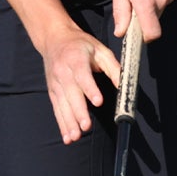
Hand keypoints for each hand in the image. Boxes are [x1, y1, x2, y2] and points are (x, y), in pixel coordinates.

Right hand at [39, 22, 120, 144]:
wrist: (54, 39)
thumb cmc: (81, 44)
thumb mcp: (100, 49)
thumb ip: (112, 66)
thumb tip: (124, 83)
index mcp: (75, 59)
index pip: (82, 76)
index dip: (90, 89)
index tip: (98, 101)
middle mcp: (63, 72)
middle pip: (71, 94)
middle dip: (78, 112)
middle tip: (86, 127)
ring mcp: (55, 83)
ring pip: (62, 105)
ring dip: (68, 122)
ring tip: (75, 136)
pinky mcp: (52, 91)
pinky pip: (57, 109)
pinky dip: (61, 123)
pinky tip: (67, 136)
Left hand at [111, 0, 176, 41]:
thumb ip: (121, 10)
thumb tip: (121, 31)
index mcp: (146, 1)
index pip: (153, 33)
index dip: (145, 37)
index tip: (134, 32)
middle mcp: (162, 0)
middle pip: (154, 21)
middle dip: (142, 16)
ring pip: (158, 9)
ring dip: (149, 3)